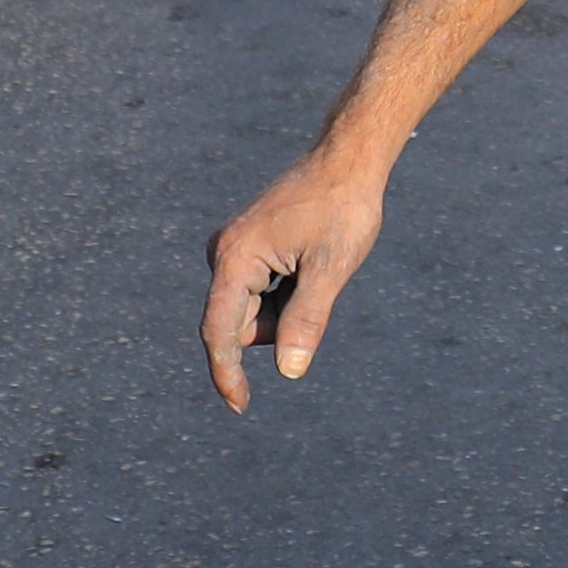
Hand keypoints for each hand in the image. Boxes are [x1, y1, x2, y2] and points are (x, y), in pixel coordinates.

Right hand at [201, 152, 390, 409]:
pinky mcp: (247, 250)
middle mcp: (225, 254)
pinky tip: (310, 263)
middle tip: (319, 283)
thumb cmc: (343, 210)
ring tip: (317, 267)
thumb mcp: (331, 268)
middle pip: (242, 323)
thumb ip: (306, 319)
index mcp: (235, 259)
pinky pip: (261, 294)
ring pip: (254, 312)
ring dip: (286, 309)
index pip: (221, 331)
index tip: (240, 406)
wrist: (347, 161)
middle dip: (280, 325)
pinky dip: (288, 294)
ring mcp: (235, 251)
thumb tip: (289, 370)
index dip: (227, 373)